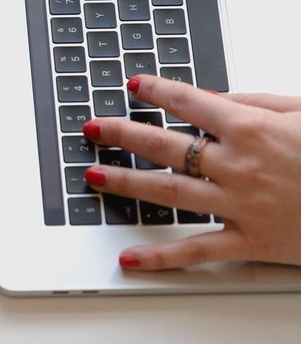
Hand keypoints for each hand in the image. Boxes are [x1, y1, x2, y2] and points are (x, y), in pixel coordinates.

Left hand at [82, 74, 300, 269]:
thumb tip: (208, 95)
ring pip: (168, 193)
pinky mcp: (252, 242)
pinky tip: (130, 258)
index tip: (133, 85)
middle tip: (92, 128)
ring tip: (92, 175)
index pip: (188, 103)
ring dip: (125, 183)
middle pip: (164, 147)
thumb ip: (253, 100)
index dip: (157, 91)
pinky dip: (161, 257)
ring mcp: (242, 205)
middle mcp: (238, 166)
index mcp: (251, 128)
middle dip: (121, 134)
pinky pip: (198, 250)